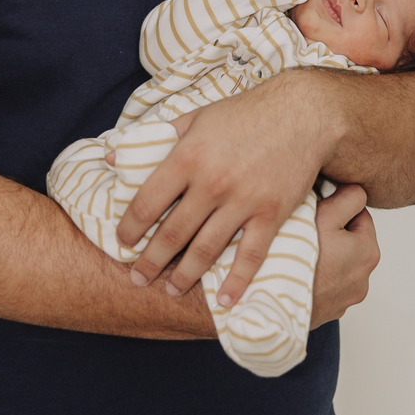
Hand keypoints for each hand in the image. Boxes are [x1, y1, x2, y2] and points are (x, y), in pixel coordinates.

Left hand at [116, 71, 332, 304]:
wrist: (302, 114)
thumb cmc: (244, 115)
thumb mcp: (195, 118)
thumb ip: (156, 139)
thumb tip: (113, 159)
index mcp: (188, 157)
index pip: (147, 203)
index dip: (129, 228)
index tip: (121, 242)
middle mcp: (212, 183)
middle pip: (172, 234)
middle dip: (150, 261)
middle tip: (138, 278)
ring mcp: (243, 201)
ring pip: (205, 250)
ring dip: (184, 276)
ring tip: (170, 290)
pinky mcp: (271, 214)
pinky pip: (250, 255)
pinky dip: (237, 281)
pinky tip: (225, 300)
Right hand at [310, 185, 378, 325]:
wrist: (269, 305)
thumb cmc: (296, 259)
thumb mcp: (324, 215)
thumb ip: (347, 198)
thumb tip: (354, 188)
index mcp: (368, 252)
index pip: (359, 213)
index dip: (336, 205)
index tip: (317, 210)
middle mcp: (363, 279)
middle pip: (349, 240)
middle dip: (331, 232)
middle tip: (304, 229)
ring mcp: (346, 299)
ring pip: (337, 262)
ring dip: (324, 255)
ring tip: (298, 252)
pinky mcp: (329, 311)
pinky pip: (325, 284)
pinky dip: (316, 276)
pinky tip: (297, 271)